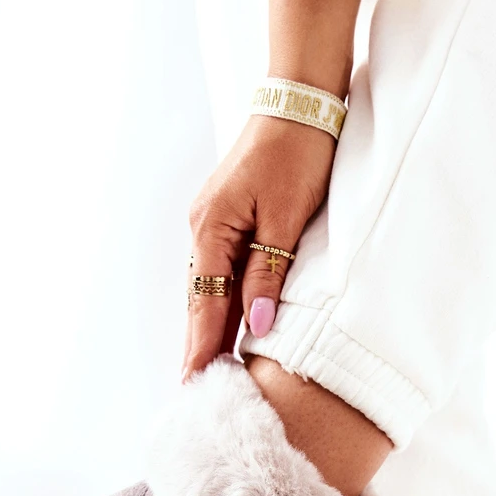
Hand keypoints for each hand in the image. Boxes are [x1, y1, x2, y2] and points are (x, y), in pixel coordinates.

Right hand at [183, 115, 336, 379]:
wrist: (301, 102)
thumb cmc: (298, 154)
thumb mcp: (287, 218)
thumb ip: (269, 274)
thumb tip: (257, 326)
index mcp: (212, 229)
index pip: (205, 304)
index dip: (201, 347)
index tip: (194, 385)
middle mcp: (204, 229)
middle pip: (201, 301)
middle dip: (199, 346)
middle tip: (196, 392)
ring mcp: (214, 223)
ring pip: (211, 288)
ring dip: (211, 328)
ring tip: (210, 370)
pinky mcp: (231, 218)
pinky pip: (223, 271)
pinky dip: (225, 302)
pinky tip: (229, 326)